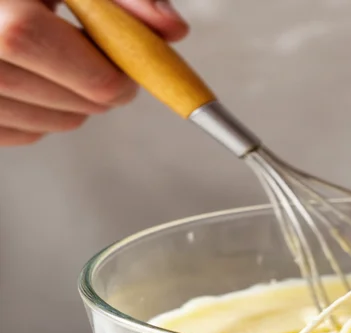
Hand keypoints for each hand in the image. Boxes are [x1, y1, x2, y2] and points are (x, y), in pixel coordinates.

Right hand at [0, 0, 186, 145]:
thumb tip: (173, 29)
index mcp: (8, 19)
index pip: (91, 78)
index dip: (116, 74)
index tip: (123, 65)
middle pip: (76, 107)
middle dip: (97, 87)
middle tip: (83, 53)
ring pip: (51, 126)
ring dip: (69, 101)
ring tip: (47, 56)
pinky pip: (21, 134)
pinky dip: (37, 113)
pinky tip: (24, 74)